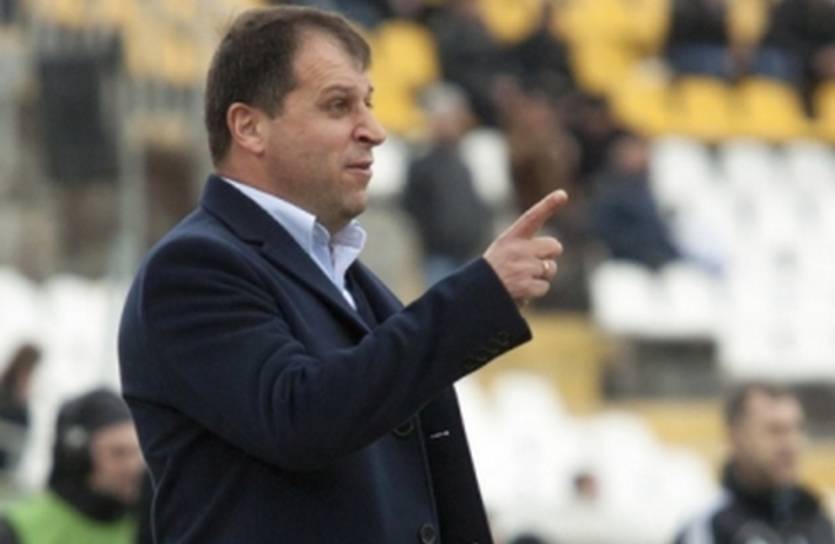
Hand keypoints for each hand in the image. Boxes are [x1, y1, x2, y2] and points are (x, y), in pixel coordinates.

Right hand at [483, 190, 566, 306]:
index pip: (532, 217)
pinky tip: (519, 290)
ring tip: (520, 280)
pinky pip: (544, 287)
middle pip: (554, 247)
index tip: (562, 194)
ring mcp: (524, 268)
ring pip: (550, 269)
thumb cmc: (492, 271)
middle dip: (548, 256)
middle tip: (531, 264)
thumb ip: (526, 245)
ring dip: (540, 276)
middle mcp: (518, 249)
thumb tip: (553, 249)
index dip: (548, 205)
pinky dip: (534, 291)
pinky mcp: (527, 286)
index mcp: (511, 237)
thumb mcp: (503, 250)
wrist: (477, 294)